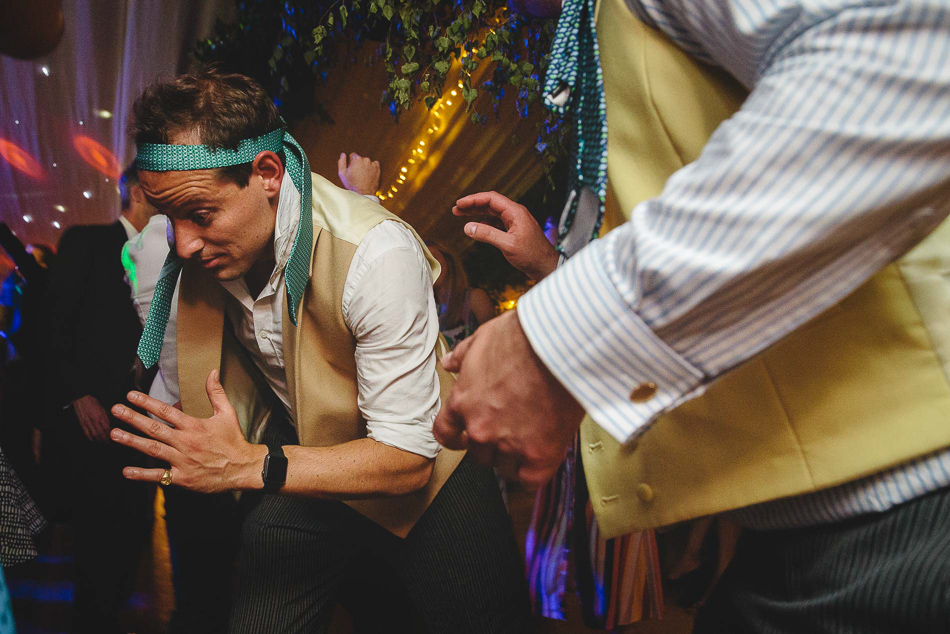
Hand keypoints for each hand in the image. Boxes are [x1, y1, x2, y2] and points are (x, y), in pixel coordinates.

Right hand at [73, 395, 111, 442]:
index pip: (107, 429)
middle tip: (111, 446)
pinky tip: (95, 442)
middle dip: (106, 441)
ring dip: (99, 442)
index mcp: (101, 415)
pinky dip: (91, 439)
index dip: (111, 436)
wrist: (82, 397)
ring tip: (104, 445)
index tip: (116, 440)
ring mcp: (87, 422)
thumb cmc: (96, 402)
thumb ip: (109, 417)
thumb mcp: (105, 408)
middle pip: (101, 434)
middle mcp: (94, 420)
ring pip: (93, 435)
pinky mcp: (82, 423)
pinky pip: (87, 433)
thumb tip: (115, 426)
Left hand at [110, 370, 266, 492]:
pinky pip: (159, 475)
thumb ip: (216, 392)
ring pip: (152, 449)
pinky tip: (126, 471)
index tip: (131, 396)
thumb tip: (212, 372)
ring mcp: (182, 460)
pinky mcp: (182, 477)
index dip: (147, 402)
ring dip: (132, 441)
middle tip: (116, 410)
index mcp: (194, 426)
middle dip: (133, 418)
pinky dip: (142, 474)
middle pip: (154, 428)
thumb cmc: (234, 441)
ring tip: (114, 434)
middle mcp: (185, 442)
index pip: (166, 411)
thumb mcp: (227, 413)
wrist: (243, 468)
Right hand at [338, 152, 380, 195]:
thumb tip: (343, 154)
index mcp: (357, 159)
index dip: (351, 162)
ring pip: (367, 162)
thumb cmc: (352, 185)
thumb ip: (341, 162)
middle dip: (358, 164)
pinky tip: (368, 174)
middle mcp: (366, 160)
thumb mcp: (342, 174)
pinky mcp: (378, 169)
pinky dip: (372, 168)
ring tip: (362, 175)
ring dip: (365, 166)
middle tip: (356, 173)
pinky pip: (374, 165)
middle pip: (360, 158)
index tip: (351, 168)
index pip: (353, 155)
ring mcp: (372, 164)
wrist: (364, 193)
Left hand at [433, 310, 583, 486]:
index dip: (455, 439)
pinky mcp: (538, 454)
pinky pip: (528, 481)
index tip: (463, 439)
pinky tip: (536, 469)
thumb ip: (463, 356)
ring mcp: (509, 444)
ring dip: (513, 460)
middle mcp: (480, 428)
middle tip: (509, 433)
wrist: (557, 344)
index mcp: (462, 401)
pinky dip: (530, 478)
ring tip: (529, 446)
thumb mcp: (482, 339)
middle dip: (490, 446)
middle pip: (478, 454)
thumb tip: (449, 363)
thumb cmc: (522, 336)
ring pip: (503, 468)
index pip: (445, 434)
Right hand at [453, 191, 558, 281]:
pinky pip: (497, 222)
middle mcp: (515, 214)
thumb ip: (487, 234)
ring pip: (493, 213)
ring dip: (477, 213)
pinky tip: (477, 227)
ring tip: (461, 215)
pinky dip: (485, 223)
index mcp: (515, 212)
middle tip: (456, 209)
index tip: (459, 204)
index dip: (473, 200)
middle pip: (490, 204)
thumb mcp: (507, 245)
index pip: (491, 199)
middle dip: (472, 205)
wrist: (546, 266)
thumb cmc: (532, 255)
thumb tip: (468, 227)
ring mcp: (515, 222)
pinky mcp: (514, 231)